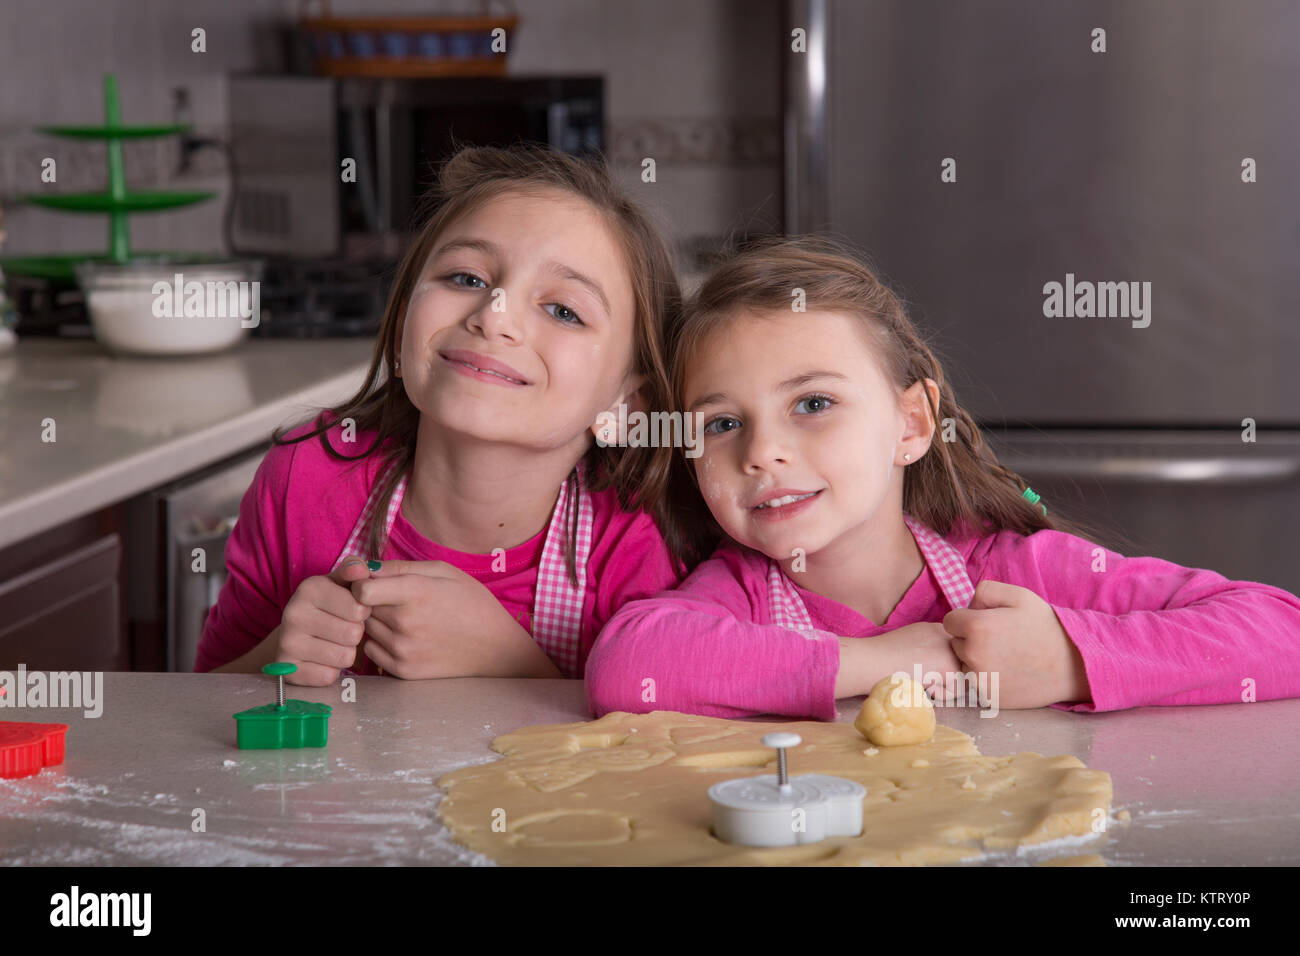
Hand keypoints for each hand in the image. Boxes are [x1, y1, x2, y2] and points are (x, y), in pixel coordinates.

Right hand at [273, 557, 371, 685]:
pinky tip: (322, 659)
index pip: (359, 608)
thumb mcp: (342, 583)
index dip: (364, 612)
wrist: (296, 634)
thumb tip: (361, 569)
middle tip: (343, 628)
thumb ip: (355, 571)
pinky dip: (332, 670)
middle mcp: (293, 613)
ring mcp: (287, 643)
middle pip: (353, 634)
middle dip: (356, 634)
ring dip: (346, 653)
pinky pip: (329, 676)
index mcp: (310, 588)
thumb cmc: (330, 606)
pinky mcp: (288, 670)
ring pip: (344, 657)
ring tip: (334, 643)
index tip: (354, 610)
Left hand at [349, 559, 559, 678]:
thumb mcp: (444, 572)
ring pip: (365, 629)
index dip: (362, 582)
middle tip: (393, 600)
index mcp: (416, 593)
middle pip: (360, 607)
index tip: (374, 583)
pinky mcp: (402, 670)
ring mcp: (402, 650)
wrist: (496, 649)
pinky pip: (371, 651)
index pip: (361, 588)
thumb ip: (402, 567)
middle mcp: (405, 623)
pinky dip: (381, 643)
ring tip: (404, 619)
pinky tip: (405, 637)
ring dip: (376, 622)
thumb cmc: (472, 603)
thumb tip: (366, 567)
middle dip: (370, 601)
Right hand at [836, 622, 963, 698]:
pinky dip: (941, 695)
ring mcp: (949, 648)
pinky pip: (956, 690)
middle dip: (945, 677)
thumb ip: (927, 651)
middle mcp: (945, 634)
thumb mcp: (907, 645)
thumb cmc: (880, 658)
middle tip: (923, 679)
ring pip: (960, 678)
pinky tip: (923, 686)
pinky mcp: (949, 665)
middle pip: (960, 665)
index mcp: (934, 628)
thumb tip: (939, 670)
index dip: (940, 668)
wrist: (869, 661)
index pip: (952, 653)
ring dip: (943, 686)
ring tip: (922, 681)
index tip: (920, 671)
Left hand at [942, 579, 1089, 707]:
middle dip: (970, 639)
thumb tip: (967, 606)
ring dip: (976, 660)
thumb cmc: (1045, 626)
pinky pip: (976, 684)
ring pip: (964, 665)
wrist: (1073, 664)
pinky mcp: (988, 698)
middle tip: (1000, 640)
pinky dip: (987, 678)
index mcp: (976, 627)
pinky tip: (1008, 672)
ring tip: (1005, 656)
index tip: (987, 622)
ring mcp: (980, 680)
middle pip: (955, 643)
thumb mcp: (1018, 595)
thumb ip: (984, 591)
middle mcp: (973, 655)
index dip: (967, 619)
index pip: (950, 621)